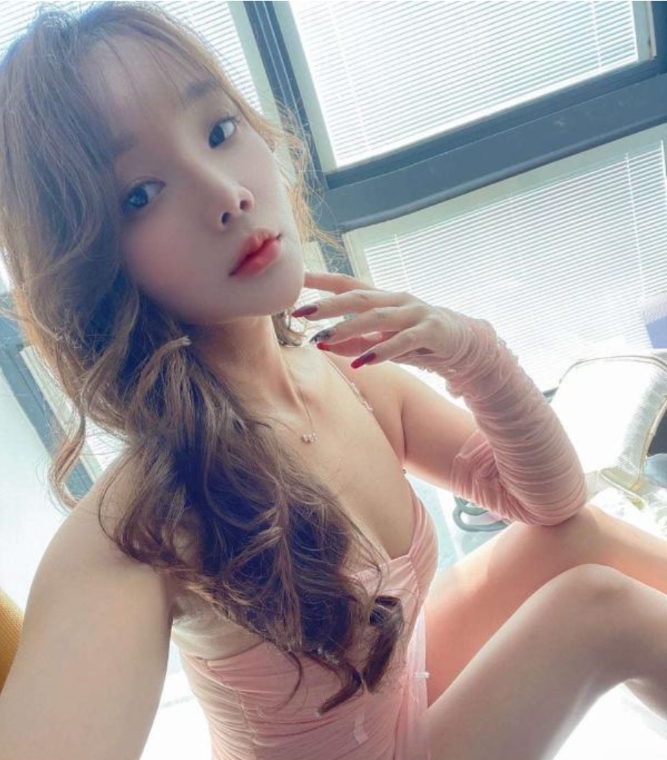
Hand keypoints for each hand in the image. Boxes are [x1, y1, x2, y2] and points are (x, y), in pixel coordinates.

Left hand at [291, 271, 465, 369]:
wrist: (463, 345)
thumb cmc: (416, 342)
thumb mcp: (381, 342)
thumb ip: (354, 343)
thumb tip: (320, 344)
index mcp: (383, 297)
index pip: (348, 283)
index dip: (322, 280)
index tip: (297, 278)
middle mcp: (397, 299)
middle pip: (357, 297)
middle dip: (327, 304)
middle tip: (301, 312)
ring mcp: (415, 312)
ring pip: (376, 317)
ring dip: (348, 328)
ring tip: (324, 338)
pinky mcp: (430, 331)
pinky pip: (403, 341)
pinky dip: (382, 351)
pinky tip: (363, 362)